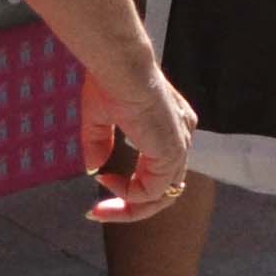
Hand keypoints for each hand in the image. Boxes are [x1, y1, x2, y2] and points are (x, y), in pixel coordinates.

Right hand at [81, 69, 198, 226]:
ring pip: (162, 196)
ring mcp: (180, 146)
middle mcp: (181, 137)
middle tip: (99, 212)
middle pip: (164, 190)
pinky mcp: (171, 152)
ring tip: (101, 208)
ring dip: (129, 208)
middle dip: (131, 207)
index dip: (131, 185)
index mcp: (171, 126)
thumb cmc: (110, 79)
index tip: (100, 186)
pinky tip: (108, 180)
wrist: (120, 63)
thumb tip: (93, 170)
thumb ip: (99, 145)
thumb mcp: (100, 116)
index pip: (160, 169)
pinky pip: (153, 191)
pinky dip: (129, 194)